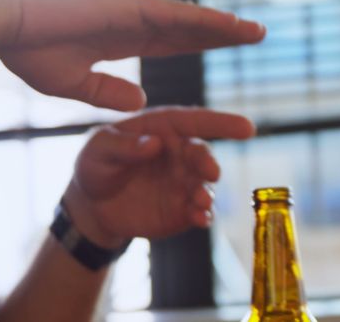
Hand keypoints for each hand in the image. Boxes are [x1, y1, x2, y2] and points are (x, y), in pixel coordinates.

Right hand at [0, 0, 264, 110]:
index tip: (224, 45)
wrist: (3, 20)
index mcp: (118, 36)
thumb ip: (108, 91)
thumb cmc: (26, 48)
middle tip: (256, 36)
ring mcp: (132, 10)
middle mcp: (131, 19)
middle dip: (221, 34)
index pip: (170, 41)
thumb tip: (142, 100)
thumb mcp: (73, 82)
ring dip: (224, 27)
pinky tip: (232, 26)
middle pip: (188, 29)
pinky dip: (206, 21)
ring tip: (257, 33)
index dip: (199, 42)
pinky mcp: (128, 6)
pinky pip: (176, 16)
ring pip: (189, 20)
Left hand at [61, 107, 254, 247]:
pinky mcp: (181, 210)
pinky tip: (200, 219)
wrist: (92, 205)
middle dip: (208, 162)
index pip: (196, 121)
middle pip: (202, 155)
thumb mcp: (98, 148)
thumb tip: (154, 143)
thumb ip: (122, 145)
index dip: (222, 122)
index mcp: (163, 128)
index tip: (247, 127)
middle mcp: (180, 154)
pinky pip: (198, 212)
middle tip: (210, 172)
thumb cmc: (96, 164)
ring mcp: (183, 183)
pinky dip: (203, 216)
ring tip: (199, 201)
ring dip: (206, 193)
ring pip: (204, 186)